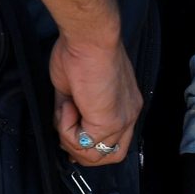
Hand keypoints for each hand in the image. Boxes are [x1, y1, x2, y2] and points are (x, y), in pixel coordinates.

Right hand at [50, 31, 141, 166]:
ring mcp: (122, 121)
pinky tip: (67, 104)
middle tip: (64, 131)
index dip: (92, 149)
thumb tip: (66, 135)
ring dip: (69, 138)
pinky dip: (66, 127)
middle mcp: (129, 115)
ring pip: (93, 155)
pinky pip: (81, 142)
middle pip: (111, 156)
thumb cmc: (81, 52)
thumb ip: (75, 113)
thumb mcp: (76, 89)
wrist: (90, 37)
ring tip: (65, 109)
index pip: (117, 143)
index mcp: (126, 104)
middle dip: (82, 152)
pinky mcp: (109, 123)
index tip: (71, 144)